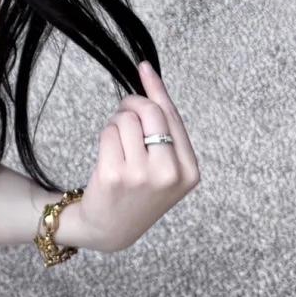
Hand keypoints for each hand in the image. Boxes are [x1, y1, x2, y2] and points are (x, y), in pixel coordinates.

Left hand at [73, 62, 199, 253]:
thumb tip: (149, 74)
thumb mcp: (165, 167)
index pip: (172, 117)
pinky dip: (106, 136)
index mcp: (189, 172)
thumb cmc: (138, 191)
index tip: (144, 67)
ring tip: (119, 147)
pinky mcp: (114, 176)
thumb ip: (165, 129)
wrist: (110, 229)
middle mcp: (169, 174)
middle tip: (124, 115)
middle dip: (132, 105)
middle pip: (150, 112)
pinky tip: (108, 157)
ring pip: (127, 120)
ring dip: (117, 124)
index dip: (156, 89)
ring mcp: (141, 176)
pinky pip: (108, 132)